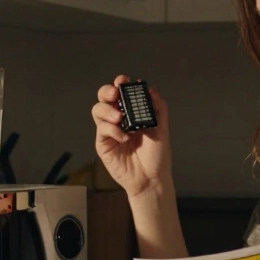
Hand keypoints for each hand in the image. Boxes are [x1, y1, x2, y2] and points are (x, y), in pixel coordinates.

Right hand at [91, 75, 171, 198]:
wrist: (151, 179)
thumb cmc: (157, 155)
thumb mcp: (162, 128)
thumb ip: (158, 107)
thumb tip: (150, 88)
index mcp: (133, 113)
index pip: (122, 93)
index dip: (120, 84)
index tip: (124, 81)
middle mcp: (119, 119)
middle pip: (104, 98)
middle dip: (107, 92)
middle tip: (115, 95)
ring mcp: (110, 131)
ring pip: (98, 110)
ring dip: (107, 110)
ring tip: (120, 119)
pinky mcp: (103, 144)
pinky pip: (102, 129)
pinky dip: (112, 129)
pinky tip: (124, 137)